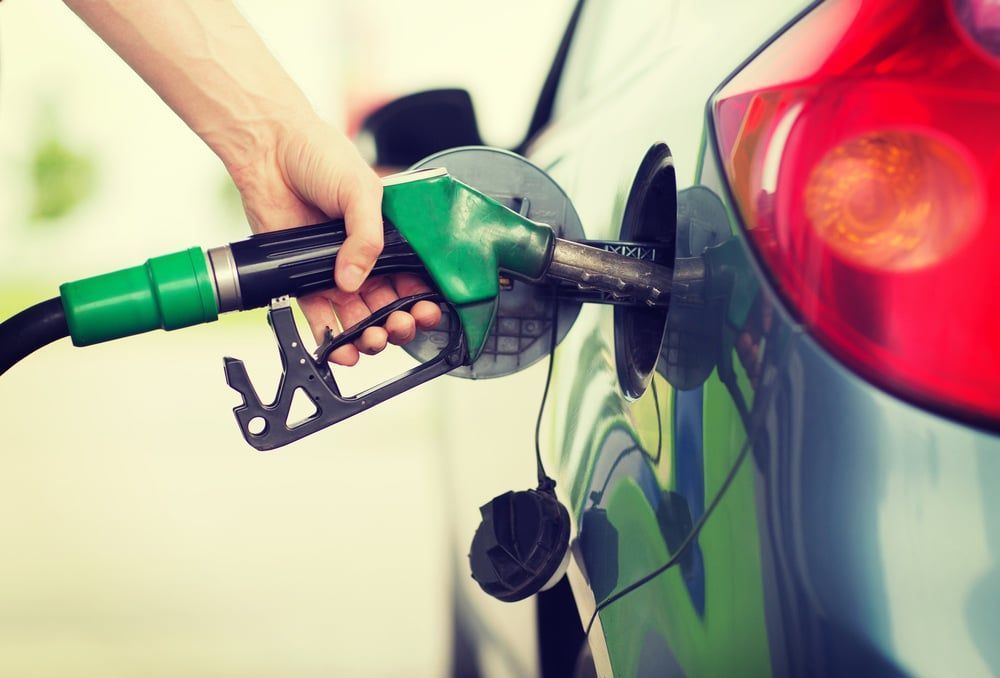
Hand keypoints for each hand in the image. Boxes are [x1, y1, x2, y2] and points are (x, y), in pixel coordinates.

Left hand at [230, 117, 441, 364]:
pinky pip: (320, 318)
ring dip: (369, 336)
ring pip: (358, 317)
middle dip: (398, 323)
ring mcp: (333, 271)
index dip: (422, 299)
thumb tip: (353, 280)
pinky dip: (330, 337)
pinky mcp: (301, 279)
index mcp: (389, 237)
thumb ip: (368, 237)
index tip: (425, 311)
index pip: (413, 278)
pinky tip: (342, 348)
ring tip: (372, 339)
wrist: (270, 150)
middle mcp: (363, 258)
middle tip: (399, 326)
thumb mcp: (361, 190)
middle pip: (389, 305)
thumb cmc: (320, 156)